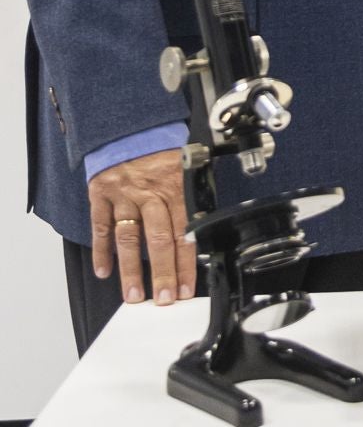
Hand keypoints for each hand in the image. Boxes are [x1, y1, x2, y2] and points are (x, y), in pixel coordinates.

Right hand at [87, 150, 194, 306]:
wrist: (130, 127)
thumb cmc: (161, 153)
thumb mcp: (186, 170)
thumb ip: (190, 201)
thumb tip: (198, 237)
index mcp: (176, 187)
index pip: (183, 232)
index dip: (185, 263)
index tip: (185, 288)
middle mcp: (150, 192)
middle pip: (157, 238)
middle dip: (161, 272)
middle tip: (162, 298)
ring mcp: (124, 194)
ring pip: (128, 237)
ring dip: (131, 270)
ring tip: (133, 295)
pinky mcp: (101, 193)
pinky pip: (101, 226)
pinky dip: (101, 250)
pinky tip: (104, 270)